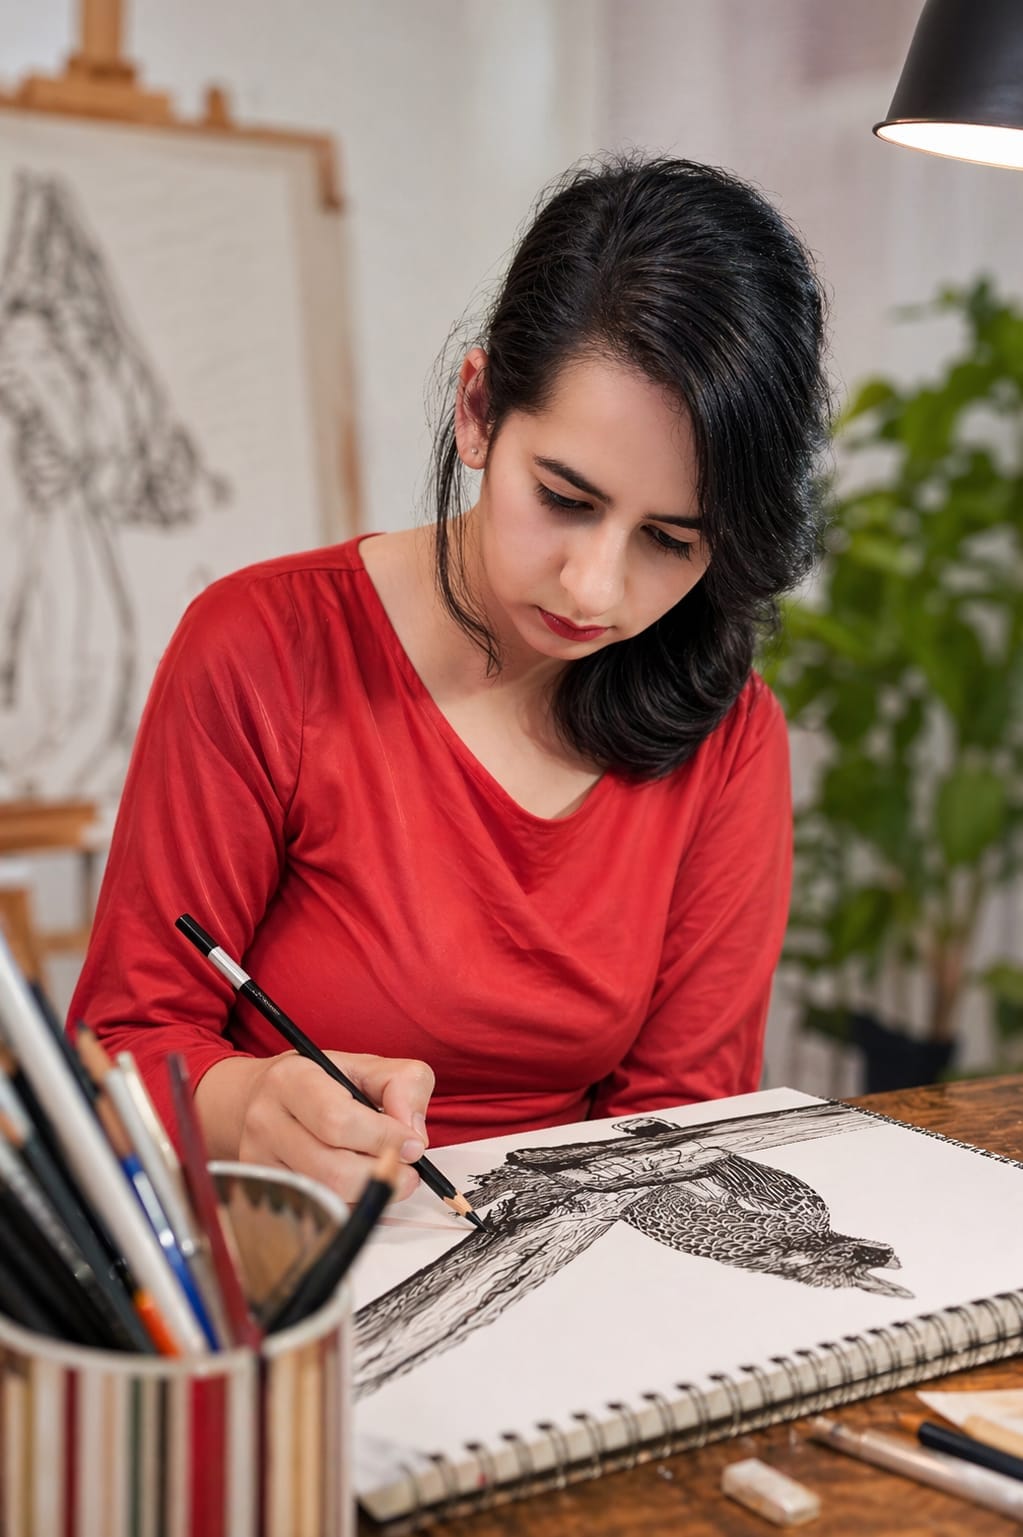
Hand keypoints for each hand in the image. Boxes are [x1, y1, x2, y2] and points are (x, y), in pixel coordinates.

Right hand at [234, 1051, 434, 1204]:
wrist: (258, 1098)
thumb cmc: (320, 1083)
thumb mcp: (366, 1066)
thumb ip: (404, 1085)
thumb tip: (413, 1134)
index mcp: (292, 1079)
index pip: (338, 1120)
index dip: (383, 1138)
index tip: (413, 1145)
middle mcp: (266, 1120)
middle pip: (333, 1168)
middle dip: (382, 1173)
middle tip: (408, 1170)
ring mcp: (259, 1160)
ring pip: (326, 1196)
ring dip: (369, 1192)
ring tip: (389, 1175)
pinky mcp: (263, 1191)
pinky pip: (318, 1212)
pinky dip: (350, 1205)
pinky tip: (359, 1185)